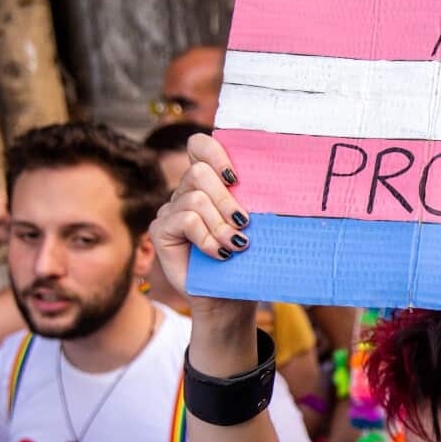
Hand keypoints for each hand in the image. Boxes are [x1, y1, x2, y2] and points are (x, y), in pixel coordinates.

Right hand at [149, 134, 252, 315]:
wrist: (231, 295)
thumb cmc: (247, 258)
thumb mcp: (256, 224)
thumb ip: (253, 199)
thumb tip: (278, 179)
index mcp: (210, 182)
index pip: (200, 146)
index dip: (215, 152)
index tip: (236, 178)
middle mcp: (187, 191)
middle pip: (199, 171)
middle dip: (227, 199)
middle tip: (244, 223)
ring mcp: (171, 210)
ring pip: (195, 198)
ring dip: (220, 224)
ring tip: (236, 244)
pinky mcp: (161, 230)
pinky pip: (185, 220)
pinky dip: (207, 238)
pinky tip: (221, 253)